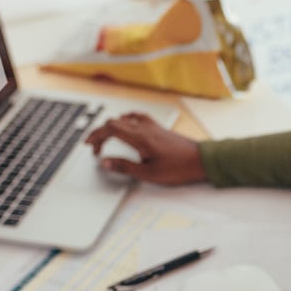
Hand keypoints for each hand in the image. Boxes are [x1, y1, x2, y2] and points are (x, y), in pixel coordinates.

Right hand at [83, 112, 207, 184]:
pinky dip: (126, 121)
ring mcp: (153, 126)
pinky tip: (126, 126)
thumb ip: (125, 167)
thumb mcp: (149, 173)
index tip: (89, 145)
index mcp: (140, 137)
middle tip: (95, 148)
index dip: (96, 135)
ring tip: (107, 140)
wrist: (201, 160)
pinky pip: (137, 117)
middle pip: (115, 122)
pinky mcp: (159, 128)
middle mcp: (145, 128)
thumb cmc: (179, 168)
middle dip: (101, 133)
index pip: (110, 129)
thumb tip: (105, 162)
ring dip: (112, 127)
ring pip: (125, 119)